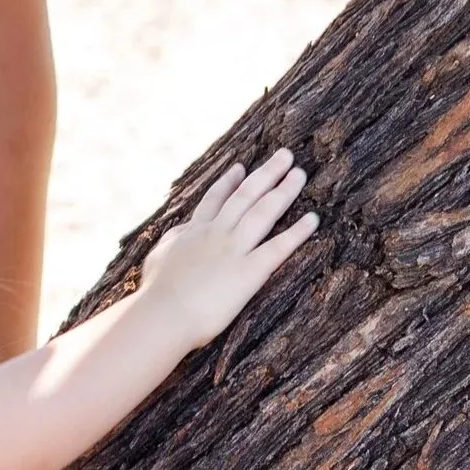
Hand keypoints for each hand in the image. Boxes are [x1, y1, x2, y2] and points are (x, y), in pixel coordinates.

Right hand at [138, 150, 315, 347]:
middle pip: (245, 196)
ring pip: (263, 212)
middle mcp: (216, 233)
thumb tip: (182, 232)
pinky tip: (313, 219)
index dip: (229, 182)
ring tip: (300, 174)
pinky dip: (297, 232)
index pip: (214, 199)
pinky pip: (278, 247)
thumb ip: (174, 241)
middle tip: (286, 156)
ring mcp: (233, 250)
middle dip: (267, 173)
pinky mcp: (250, 272)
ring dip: (284, 191)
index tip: (241, 166)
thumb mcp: (159, 256)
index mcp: (194, 231)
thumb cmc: (156, 292)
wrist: (163, 313)